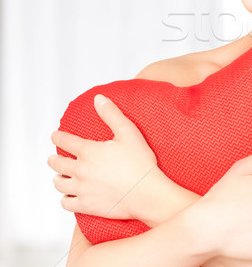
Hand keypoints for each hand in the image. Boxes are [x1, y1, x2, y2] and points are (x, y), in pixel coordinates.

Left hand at [48, 94, 169, 221]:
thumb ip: (111, 114)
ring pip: (59, 184)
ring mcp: (82, 189)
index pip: (66, 141)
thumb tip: (98, 99)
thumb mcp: (129, 132)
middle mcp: (81, 170)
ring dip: (57, 179)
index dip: (58, 136)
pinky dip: (65, 199)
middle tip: (52, 158)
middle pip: (58, 164)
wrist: (146, 193)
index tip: (54, 135)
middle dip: (53, 159)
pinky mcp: (86, 205)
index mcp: (89, 151)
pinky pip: (66, 203)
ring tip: (59, 177)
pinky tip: (68, 196)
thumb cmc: (140, 162)